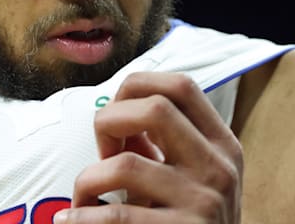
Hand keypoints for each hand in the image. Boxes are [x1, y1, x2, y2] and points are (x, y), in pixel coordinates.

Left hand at [55, 72, 242, 222]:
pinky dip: (84, 218)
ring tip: (81, 200)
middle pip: (156, 109)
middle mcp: (219, 168)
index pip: (182, 86)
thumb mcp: (190, 180)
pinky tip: (71, 221)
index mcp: (223, 145)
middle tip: (100, 151)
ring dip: (87, 180)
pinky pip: (119, 216)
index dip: (138, 86)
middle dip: (110, 122)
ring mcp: (204, 203)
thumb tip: (114, 114)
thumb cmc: (191, 223)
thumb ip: (160, 146)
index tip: (114, 111)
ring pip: (125, 165)